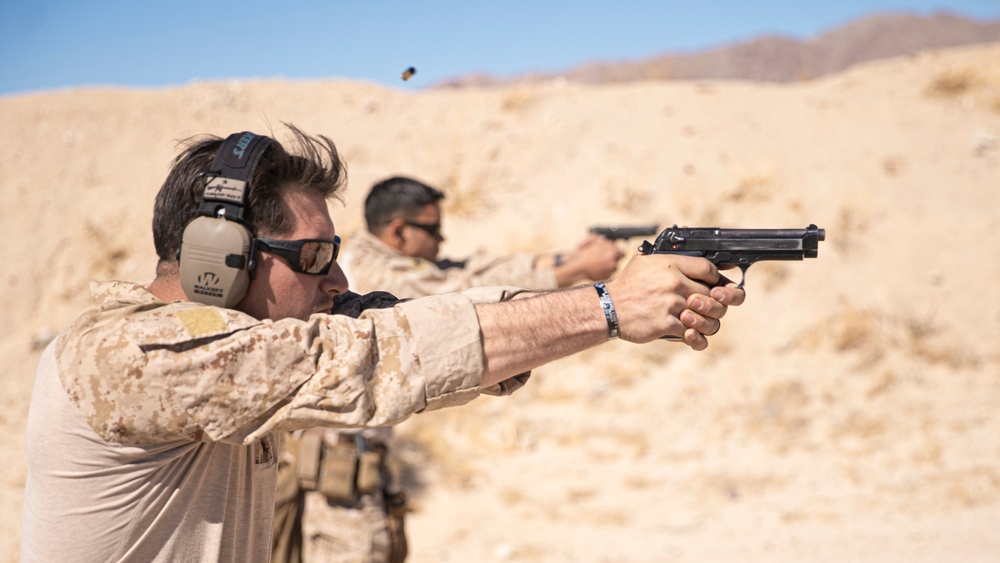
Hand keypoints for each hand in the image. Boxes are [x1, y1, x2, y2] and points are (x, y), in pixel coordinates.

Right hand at [554, 234, 624, 285]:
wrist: (577, 268)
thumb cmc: (583, 254)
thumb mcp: (590, 240)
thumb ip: (599, 238)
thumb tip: (603, 238)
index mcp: (613, 250)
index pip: (621, 249)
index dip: (615, 250)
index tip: (611, 250)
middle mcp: (614, 260)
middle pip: (619, 258)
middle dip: (613, 256)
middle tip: (605, 256)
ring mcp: (611, 270)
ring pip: (614, 265)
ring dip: (608, 264)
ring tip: (598, 262)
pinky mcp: (608, 277)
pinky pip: (609, 272)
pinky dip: (604, 271)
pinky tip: (596, 268)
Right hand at [605, 254, 745, 348]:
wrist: (608, 308)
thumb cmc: (628, 285)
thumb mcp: (646, 261)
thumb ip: (670, 257)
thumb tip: (690, 244)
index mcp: (671, 264)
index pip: (708, 269)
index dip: (717, 279)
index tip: (716, 286)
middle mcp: (673, 282)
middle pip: (713, 294)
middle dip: (714, 304)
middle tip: (708, 308)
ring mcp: (670, 304)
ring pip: (708, 315)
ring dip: (707, 322)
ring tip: (700, 322)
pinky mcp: (666, 323)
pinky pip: (692, 332)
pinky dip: (693, 336)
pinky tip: (689, 334)